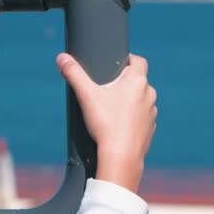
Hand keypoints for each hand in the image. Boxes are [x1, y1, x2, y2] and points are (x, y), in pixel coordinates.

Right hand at [57, 53, 156, 192]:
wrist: (121, 156)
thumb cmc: (106, 124)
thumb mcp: (86, 95)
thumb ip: (74, 74)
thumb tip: (62, 57)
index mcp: (137, 82)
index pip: (138, 60)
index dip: (127, 60)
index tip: (115, 66)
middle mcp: (149, 95)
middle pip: (137, 81)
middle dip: (123, 83)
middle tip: (106, 90)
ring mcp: (151, 113)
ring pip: (141, 100)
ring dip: (129, 100)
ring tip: (111, 109)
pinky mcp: (150, 128)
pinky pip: (141, 117)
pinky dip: (132, 118)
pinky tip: (118, 125)